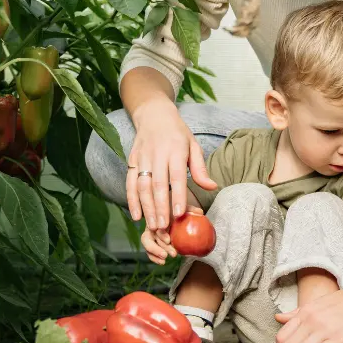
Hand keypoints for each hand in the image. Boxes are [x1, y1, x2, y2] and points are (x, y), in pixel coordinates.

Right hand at [127, 101, 215, 230]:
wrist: (154, 115)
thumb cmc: (178, 133)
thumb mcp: (193, 145)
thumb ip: (200, 168)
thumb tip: (212, 186)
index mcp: (176, 150)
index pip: (176, 177)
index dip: (177, 196)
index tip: (179, 214)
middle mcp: (157, 154)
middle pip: (157, 184)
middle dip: (160, 207)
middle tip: (164, 228)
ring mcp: (142, 158)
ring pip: (142, 186)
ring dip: (146, 207)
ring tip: (153, 226)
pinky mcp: (131, 161)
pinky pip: (130, 183)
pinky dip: (132, 200)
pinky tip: (137, 215)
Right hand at [139, 205, 204, 264]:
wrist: (176, 218)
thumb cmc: (179, 213)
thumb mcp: (184, 209)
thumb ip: (190, 210)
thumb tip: (199, 212)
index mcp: (157, 216)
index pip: (155, 224)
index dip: (161, 233)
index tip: (168, 240)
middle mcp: (151, 225)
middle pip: (150, 236)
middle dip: (161, 246)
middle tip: (173, 253)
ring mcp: (150, 235)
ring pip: (147, 244)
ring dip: (156, 252)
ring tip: (165, 258)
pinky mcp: (150, 244)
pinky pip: (149, 252)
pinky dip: (154, 258)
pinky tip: (162, 262)